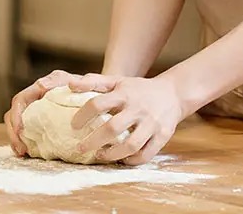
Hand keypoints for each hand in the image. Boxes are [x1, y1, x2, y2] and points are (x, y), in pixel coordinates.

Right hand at [3, 70, 83, 156]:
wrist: (99, 93)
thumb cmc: (89, 86)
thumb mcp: (78, 80)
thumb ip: (60, 81)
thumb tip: (42, 84)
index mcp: (40, 87)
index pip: (19, 100)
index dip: (16, 115)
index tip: (20, 131)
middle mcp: (35, 98)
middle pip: (13, 114)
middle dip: (13, 132)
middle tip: (20, 149)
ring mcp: (37, 110)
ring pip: (17, 125)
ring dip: (16, 139)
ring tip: (22, 152)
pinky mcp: (41, 121)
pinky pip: (27, 132)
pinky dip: (24, 142)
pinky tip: (28, 152)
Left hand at [68, 75, 185, 165]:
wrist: (173, 93)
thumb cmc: (138, 89)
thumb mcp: (118, 80)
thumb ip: (94, 81)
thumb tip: (69, 85)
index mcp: (125, 93)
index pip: (98, 104)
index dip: (82, 116)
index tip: (73, 126)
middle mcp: (138, 108)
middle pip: (113, 128)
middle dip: (93, 141)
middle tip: (80, 148)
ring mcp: (151, 123)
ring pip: (130, 145)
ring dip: (112, 154)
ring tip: (100, 155)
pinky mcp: (162, 136)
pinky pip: (146, 154)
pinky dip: (132, 161)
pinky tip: (121, 160)